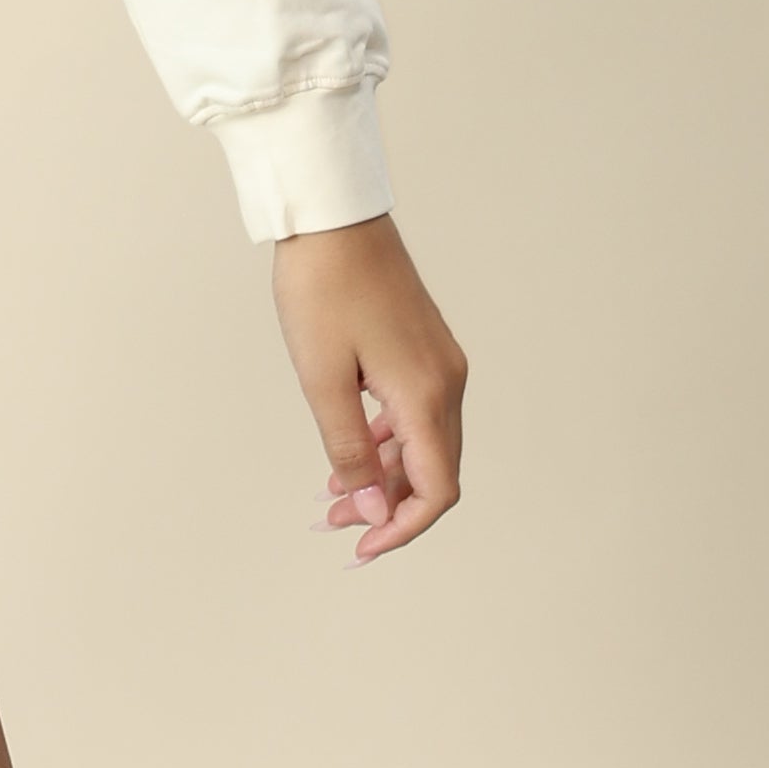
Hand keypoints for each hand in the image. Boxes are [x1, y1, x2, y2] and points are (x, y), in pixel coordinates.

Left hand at [271, 215, 465, 561]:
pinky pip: (416, 415)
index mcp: (426, 395)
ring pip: (423, 445)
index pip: (436, 490)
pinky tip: (349, 452)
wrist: (333, 219)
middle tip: (332, 523)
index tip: (362, 548)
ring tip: (331, 496)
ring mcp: (439, 365)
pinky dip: (386, 443)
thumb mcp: (321, 379)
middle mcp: (447, 383)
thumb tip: (373, 506)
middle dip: (387, 508)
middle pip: (433, 473)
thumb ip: (349, 450)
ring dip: (383, 477)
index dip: (403, 529)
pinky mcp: (426, 351)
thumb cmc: (322, 290)